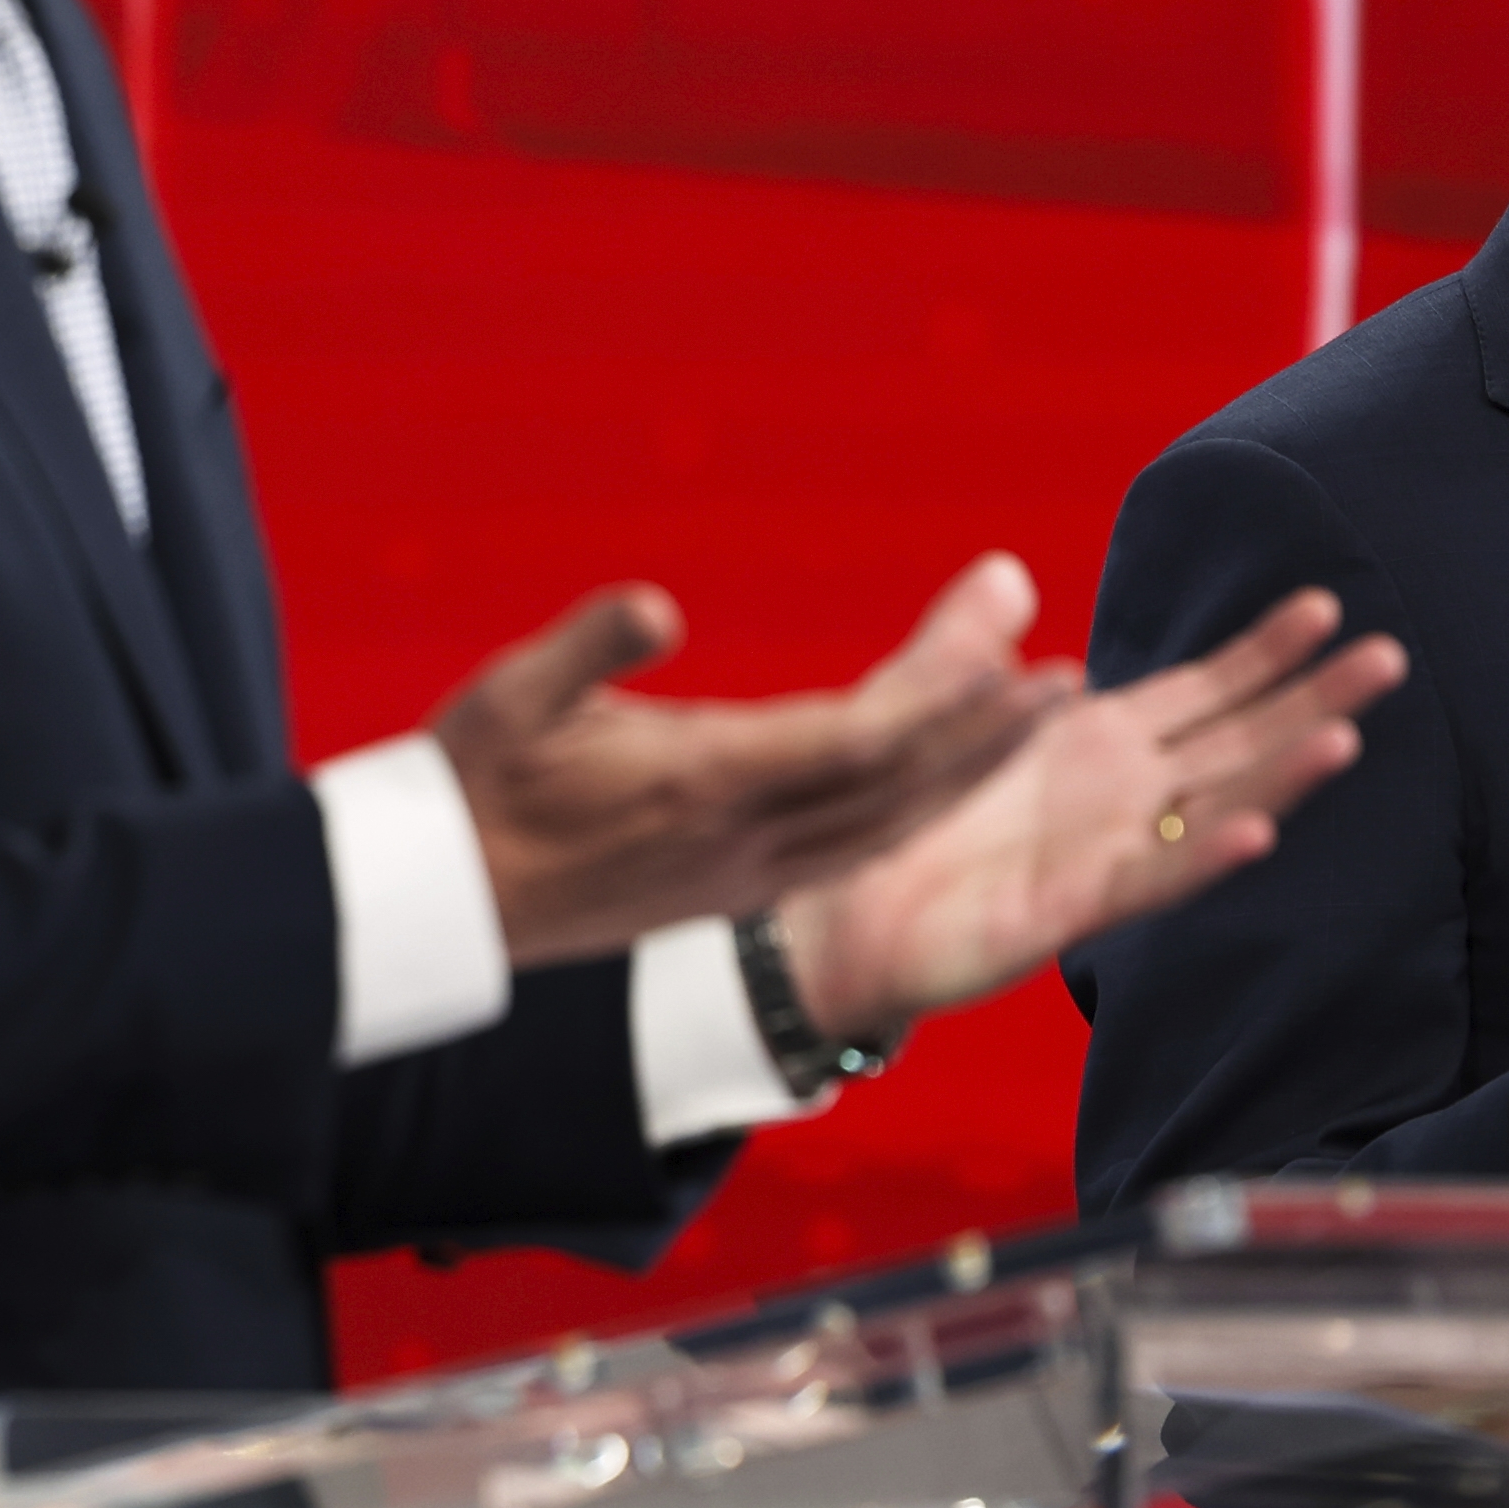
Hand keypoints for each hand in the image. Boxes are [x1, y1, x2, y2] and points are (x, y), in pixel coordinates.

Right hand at [434, 555, 1070, 968]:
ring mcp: (742, 875)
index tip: (1022, 665)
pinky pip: (852, 853)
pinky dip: (915, 812)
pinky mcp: (732, 892)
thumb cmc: (471, 781)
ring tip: (1032, 722)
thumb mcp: (511, 694)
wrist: (439, 902)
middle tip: (1069, 683)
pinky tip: (949, 784)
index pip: (857, 742)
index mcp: (701, 781)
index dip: (949, 706)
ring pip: (883, 827)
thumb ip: (591, 645)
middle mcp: (740, 839)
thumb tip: (658, 605)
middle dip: (987, 739)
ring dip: (964, 776)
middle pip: (895, 790)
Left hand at [775, 590, 1406, 1043]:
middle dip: (1312, 697)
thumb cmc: (900, 820)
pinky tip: (1258, 829)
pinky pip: (1155, 878)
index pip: (1204, 686)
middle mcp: (1122, 793)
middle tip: (1391, 656)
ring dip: (1282, 774)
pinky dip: (1207, 853)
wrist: (844, 915)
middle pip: (1239, 738)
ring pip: (1217, 804)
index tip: (1326, 604)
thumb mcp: (930, 707)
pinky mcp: (1073, 906)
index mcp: (1099, 739)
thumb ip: (968, 640)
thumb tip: (1007, 571)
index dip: (1264, 649)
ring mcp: (1107, 850)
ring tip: (1346, 735)